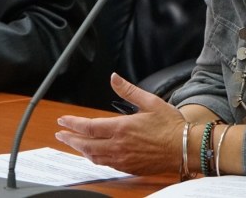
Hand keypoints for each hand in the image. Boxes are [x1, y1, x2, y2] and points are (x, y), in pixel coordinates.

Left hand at [56, 73, 185, 174]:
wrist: (185, 148)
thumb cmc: (171, 126)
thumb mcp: (150, 101)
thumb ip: (128, 90)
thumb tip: (114, 78)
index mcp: (122, 128)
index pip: (89, 126)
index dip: (73, 123)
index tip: (63, 121)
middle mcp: (119, 145)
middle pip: (86, 144)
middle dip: (70, 138)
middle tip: (60, 134)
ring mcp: (123, 158)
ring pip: (94, 156)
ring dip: (81, 149)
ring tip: (74, 143)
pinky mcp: (129, 167)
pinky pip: (105, 164)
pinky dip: (94, 158)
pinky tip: (94, 155)